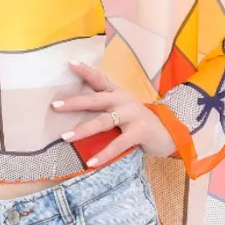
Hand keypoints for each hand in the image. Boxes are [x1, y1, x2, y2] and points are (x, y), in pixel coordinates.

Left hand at [52, 60, 176, 165]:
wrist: (169, 132)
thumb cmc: (137, 121)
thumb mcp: (121, 108)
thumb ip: (103, 107)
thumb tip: (72, 111)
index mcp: (117, 93)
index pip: (99, 78)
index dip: (85, 70)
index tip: (69, 63)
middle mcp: (124, 100)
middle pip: (96, 99)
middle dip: (75, 102)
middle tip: (55, 106)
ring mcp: (133, 115)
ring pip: (103, 121)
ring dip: (83, 129)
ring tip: (65, 137)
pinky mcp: (140, 131)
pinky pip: (118, 143)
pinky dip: (104, 153)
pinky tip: (91, 161)